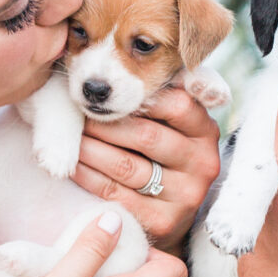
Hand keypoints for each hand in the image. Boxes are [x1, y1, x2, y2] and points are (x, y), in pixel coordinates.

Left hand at [71, 84, 222, 249]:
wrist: (167, 213)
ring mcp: (185, 196)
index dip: (141, 95)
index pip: (178, 105)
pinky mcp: (162, 222)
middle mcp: (203, 164)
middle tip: (78, 112)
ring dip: (91, 148)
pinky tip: (74, 164)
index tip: (111, 89)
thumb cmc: (162, 156)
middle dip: (106, 122)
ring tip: (71, 136)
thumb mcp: (173, 124)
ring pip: (126, 165)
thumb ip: (168, 93)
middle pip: (146, 136)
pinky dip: (89, 176)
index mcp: (206, 133)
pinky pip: (115, 193)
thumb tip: (158, 54)